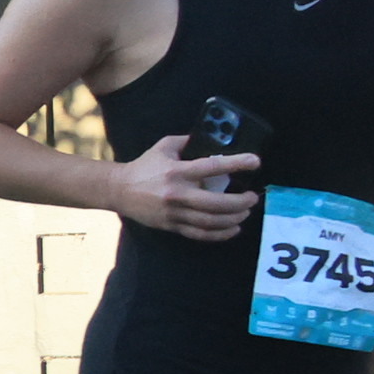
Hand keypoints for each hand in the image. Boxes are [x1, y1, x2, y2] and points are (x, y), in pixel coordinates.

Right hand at [113, 134, 258, 239]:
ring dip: (235, 218)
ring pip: (212, 221)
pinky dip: (221, 234)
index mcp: (177, 171)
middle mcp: (177, 194)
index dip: (237, 163)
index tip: (255, 162)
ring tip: (245, 212)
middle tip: (252, 197)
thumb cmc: (144, 166)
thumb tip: (214, 139)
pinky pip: (201, 234)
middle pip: (217, 203)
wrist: (118, 189)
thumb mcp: (164, 147)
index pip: (212, 167)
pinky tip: (233, 228)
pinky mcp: (172, 226)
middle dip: (241, 202)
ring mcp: (174, 213)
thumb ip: (188, 142)